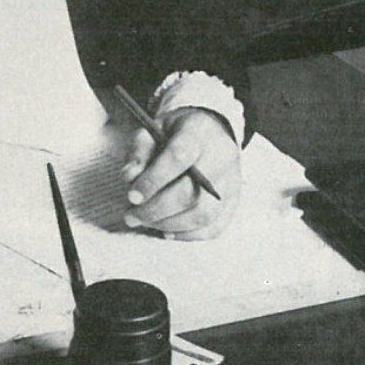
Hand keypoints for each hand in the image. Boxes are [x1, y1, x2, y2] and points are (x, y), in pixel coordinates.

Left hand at [121, 107, 240, 239]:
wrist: (209, 133)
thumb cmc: (175, 133)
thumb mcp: (153, 130)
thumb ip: (139, 151)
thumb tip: (130, 178)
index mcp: (199, 132)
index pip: (178, 157)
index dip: (153, 180)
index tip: (132, 196)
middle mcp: (221, 157)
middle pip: (192, 191)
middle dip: (156, 209)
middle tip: (132, 216)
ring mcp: (232, 182)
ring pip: (204, 214)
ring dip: (169, 224)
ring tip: (146, 222)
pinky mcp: (234, 202)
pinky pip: (214, 227)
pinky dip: (187, 234)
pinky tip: (166, 230)